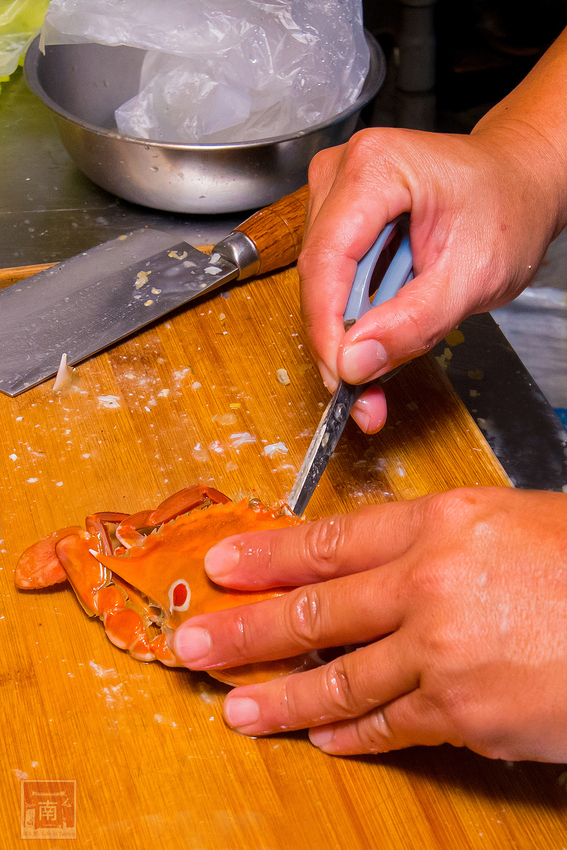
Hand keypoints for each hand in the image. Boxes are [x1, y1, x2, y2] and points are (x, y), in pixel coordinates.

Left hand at [174, 487, 566, 762]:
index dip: (268, 555)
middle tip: (194, 643)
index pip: (330, 541)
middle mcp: (430, 583)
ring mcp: (443, 653)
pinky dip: (351, 735)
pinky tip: (321, 739)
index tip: (224, 566)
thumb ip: (439, 543)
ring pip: (340, 679)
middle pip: (315, 610)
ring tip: (236, 708)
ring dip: (281, 698)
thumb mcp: (511, 521)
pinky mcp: (466, 715)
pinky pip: (392, 727)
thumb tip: (384, 566)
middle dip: (245, 630)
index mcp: (443, 521)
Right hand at [299, 124, 561, 433]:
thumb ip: (413, 323)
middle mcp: (343, 172)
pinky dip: (354, 316)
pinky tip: (382, 328)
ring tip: (387, 355)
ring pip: (320, 283)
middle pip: (318, 275)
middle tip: (365, 394)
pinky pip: (332, 279)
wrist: (519, 184)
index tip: (341, 379)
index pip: (327, 261)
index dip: (327, 328)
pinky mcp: (338, 217)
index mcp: (375, 169)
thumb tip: (354, 362)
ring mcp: (335, 193)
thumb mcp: (472, 276)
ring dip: (347, 332)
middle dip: (339, 341)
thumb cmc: (506, 209)